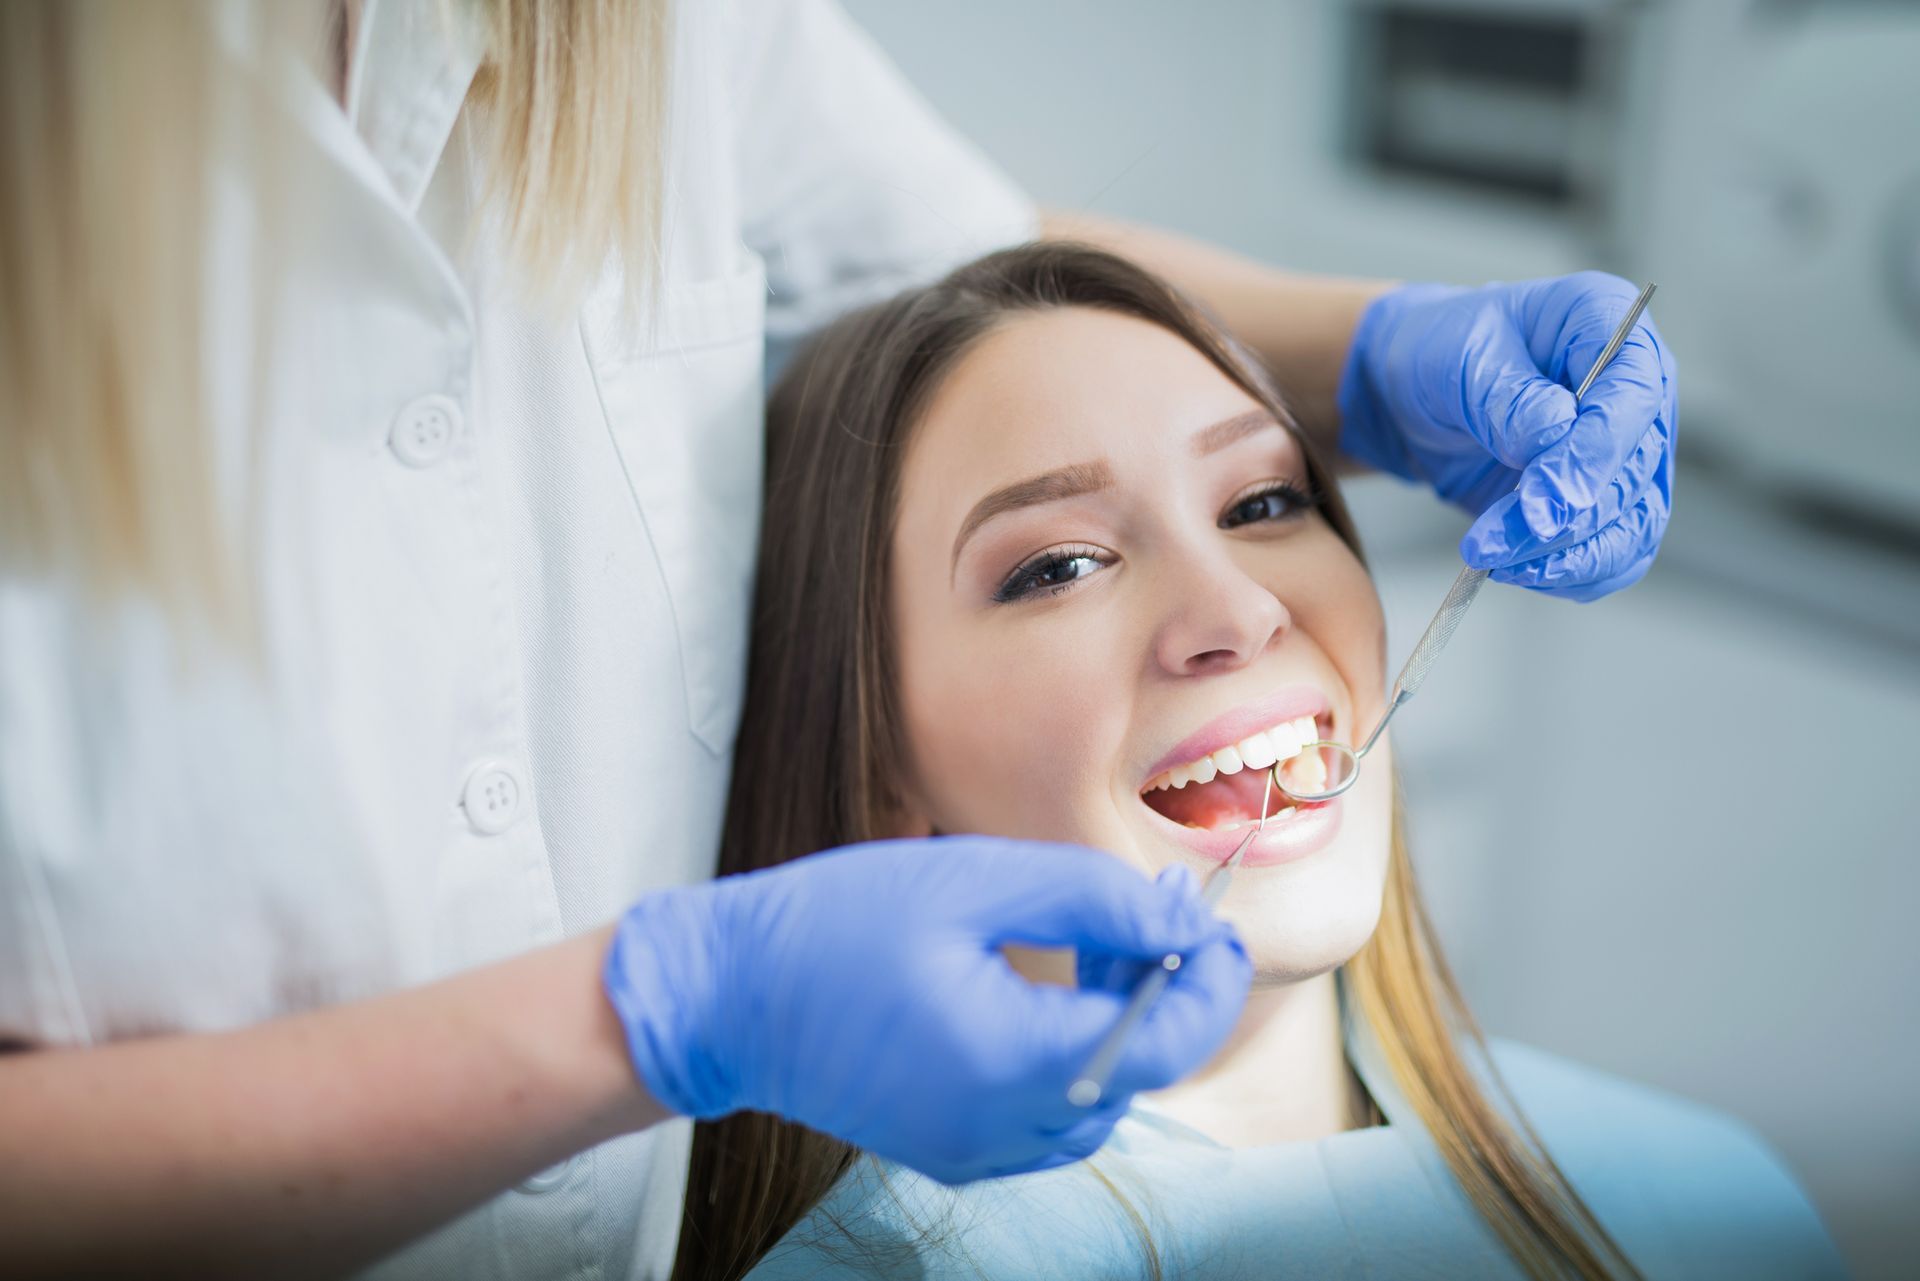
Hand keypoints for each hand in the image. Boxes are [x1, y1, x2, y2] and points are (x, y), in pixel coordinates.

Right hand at [603, 840, 1247, 1183]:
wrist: (722, 995)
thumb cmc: (831, 926)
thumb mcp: (973, 882)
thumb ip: (1091, 899)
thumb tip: (1177, 922)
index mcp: (1009, 1064)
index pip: (1161, 1044)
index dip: (1209, 984)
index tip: (1216, 925)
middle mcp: (998, 1129)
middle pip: (1136, 1075)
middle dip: (1160, 994)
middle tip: (1147, 912)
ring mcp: (972, 1150)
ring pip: (1098, 1103)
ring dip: (1117, 1029)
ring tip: (1086, 947)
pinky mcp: (949, 1149)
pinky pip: (1047, 1118)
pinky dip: (1070, 1061)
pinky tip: (1042, 994)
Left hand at [1337, 271, 1676, 601]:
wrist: (1414, 388)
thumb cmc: (1440, 349)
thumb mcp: (1458, 358)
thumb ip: (1507, 398)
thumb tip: (1552, 436)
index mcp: (1607, 324)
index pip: (1631, 399)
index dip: (1593, 459)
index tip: (1542, 506)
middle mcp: (1633, 388)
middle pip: (1633, 471)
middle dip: (1562, 520)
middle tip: (1488, 543)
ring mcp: (1625, 448)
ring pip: (1631, 524)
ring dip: (1564, 556)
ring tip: (1491, 557)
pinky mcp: (1602, 499)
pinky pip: (1613, 552)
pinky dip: (1570, 571)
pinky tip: (1516, 568)